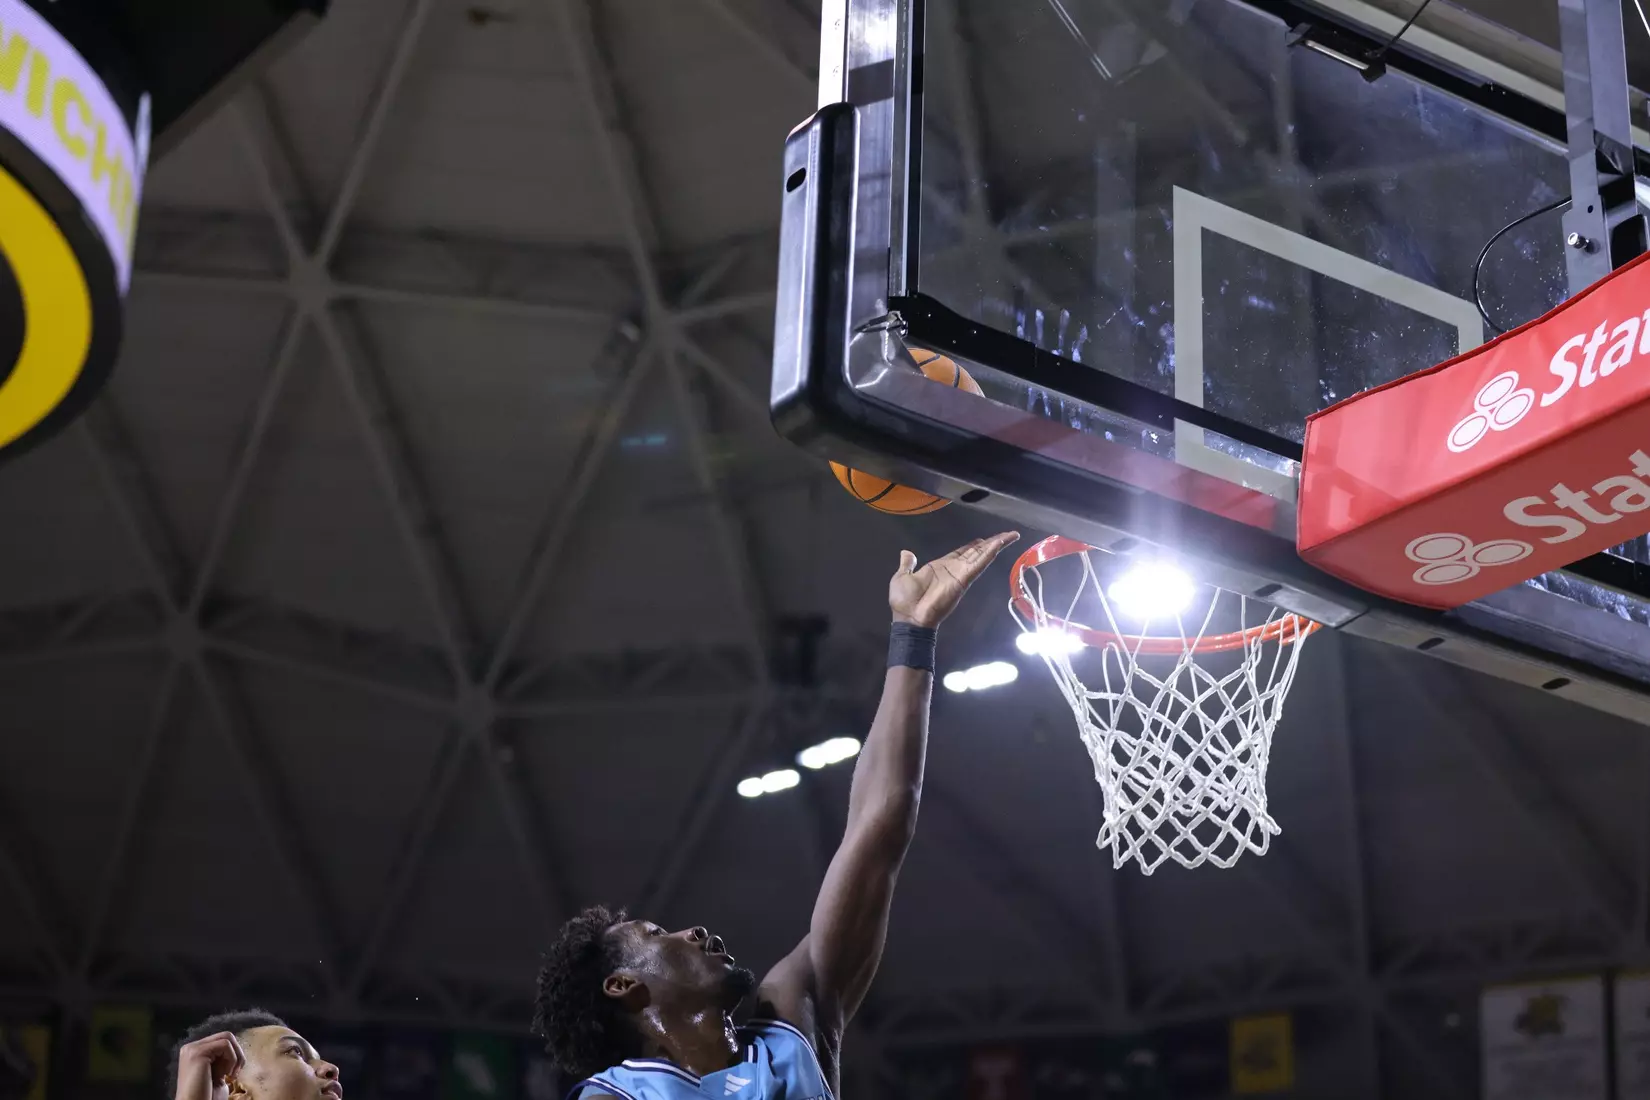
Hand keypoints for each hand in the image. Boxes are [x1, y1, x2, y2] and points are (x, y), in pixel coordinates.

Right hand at [174, 1032, 243, 1099]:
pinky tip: (225, 1074)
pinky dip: (232, 1058)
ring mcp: (192, 1049)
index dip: (233, 1055)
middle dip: (237, 1053)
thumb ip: (222, 1059)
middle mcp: (190, 1048)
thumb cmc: (207, 1096)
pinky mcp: (197, 1053)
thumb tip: (236, 1048)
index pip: (221, 1041)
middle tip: (235, 1073)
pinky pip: (225, 1044)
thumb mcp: (217, 1073)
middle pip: (225, 1036)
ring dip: (235, 1056)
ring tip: (230, 1074)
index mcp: (194, 1052)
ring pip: (227, 1037)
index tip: (233, 1074)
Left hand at [889, 532, 1019, 628]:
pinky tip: (999, 543)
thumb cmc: (904, 601)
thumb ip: (907, 565)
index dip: (973, 546)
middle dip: (991, 543)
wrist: (908, 618)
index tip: (984, 539)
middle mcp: (953, 569)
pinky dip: (989, 554)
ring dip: (996, 544)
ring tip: (1011, 535)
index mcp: (940, 567)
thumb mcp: (902, 577)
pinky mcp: (964, 580)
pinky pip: (979, 564)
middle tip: (1006, 534)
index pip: (961, 553)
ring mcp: (960, 574)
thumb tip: (906, 553)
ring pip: (981, 556)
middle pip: (976, 552)